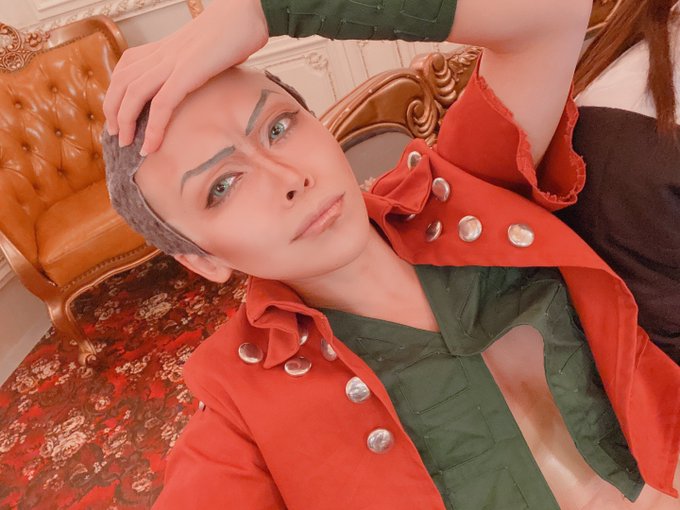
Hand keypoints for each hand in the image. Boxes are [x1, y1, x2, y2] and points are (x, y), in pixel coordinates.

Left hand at [103, 0, 268, 154]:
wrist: (246, 12)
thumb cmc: (236, 32)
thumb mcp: (208, 52)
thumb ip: (199, 66)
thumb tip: (207, 82)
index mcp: (164, 48)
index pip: (125, 70)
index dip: (115, 95)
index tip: (118, 117)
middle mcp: (162, 53)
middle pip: (121, 82)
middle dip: (113, 111)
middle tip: (116, 135)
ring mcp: (172, 62)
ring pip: (133, 94)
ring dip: (126, 122)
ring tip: (127, 144)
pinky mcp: (187, 72)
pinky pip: (162, 104)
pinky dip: (153, 128)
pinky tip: (151, 146)